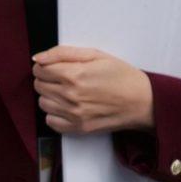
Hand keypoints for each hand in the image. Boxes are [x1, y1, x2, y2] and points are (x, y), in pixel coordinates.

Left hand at [32, 46, 155, 134]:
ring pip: (42, 103)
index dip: (45, 66)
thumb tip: (37, 58)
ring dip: (50, 96)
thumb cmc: (121, 75)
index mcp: (74, 75)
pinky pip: (51, 121)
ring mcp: (74, 114)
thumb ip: (62, 53)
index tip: (55, 67)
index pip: (39, 69)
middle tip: (64, 78)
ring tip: (68, 92)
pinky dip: (55, 113)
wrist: (142, 101)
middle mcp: (71, 96)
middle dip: (47, 79)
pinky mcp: (79, 128)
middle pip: (39, 85)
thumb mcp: (95, 54)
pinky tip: (68, 106)